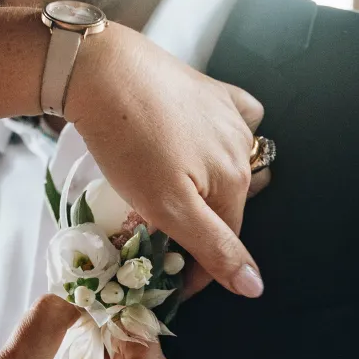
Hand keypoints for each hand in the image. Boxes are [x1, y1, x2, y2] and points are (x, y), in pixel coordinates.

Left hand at [65, 23, 264, 299]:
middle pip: (227, 206)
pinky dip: (229, 135)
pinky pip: (237, 118)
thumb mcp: (167, 208)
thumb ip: (213, 247)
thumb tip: (256, 286)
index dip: (196, 271)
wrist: (102, 72)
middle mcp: (242, 148)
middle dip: (199, 228)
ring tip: (171, 194)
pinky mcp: (211, 90)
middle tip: (159, 237)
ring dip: (209, 187)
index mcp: (234, 181)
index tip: (167, 282)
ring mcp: (229, 116)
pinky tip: (206, 140)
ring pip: (232, 165)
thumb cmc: (128, 144)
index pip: (224, 242)